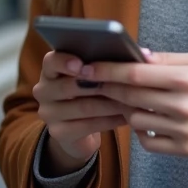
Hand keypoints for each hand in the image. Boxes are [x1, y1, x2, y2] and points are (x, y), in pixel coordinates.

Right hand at [32, 51, 135, 174]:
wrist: (76, 131)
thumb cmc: (89, 93)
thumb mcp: (92, 77)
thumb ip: (107, 62)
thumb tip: (144, 54)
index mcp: (50, 70)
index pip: (51, 61)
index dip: (66, 61)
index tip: (84, 64)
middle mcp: (43, 91)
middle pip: (68, 86)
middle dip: (99, 83)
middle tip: (124, 83)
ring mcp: (48, 113)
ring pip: (83, 106)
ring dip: (111, 103)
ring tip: (132, 100)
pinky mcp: (58, 133)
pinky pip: (88, 125)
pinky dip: (110, 121)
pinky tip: (127, 117)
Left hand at [87, 51, 187, 175]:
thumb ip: (170, 59)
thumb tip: (139, 55)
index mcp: (187, 78)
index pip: (136, 74)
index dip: (108, 70)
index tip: (89, 68)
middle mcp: (184, 105)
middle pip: (131, 96)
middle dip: (108, 87)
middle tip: (95, 82)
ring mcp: (184, 130)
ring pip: (136, 120)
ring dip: (127, 108)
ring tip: (128, 99)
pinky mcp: (185, 149)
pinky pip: (148, 142)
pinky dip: (142, 131)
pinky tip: (147, 119)